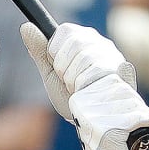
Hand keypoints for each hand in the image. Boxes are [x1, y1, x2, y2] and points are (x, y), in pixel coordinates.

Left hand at [21, 22, 136, 120]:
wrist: (89, 123)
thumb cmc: (70, 97)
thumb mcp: (51, 73)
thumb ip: (39, 50)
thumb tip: (26, 26)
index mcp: (83, 39)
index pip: (65, 31)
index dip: (55, 52)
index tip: (58, 68)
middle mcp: (101, 43)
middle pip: (74, 42)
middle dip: (64, 67)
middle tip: (69, 82)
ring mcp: (113, 56)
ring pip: (85, 57)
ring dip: (75, 79)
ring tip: (80, 89)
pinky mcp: (122, 71)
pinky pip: (95, 72)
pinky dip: (86, 87)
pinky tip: (90, 93)